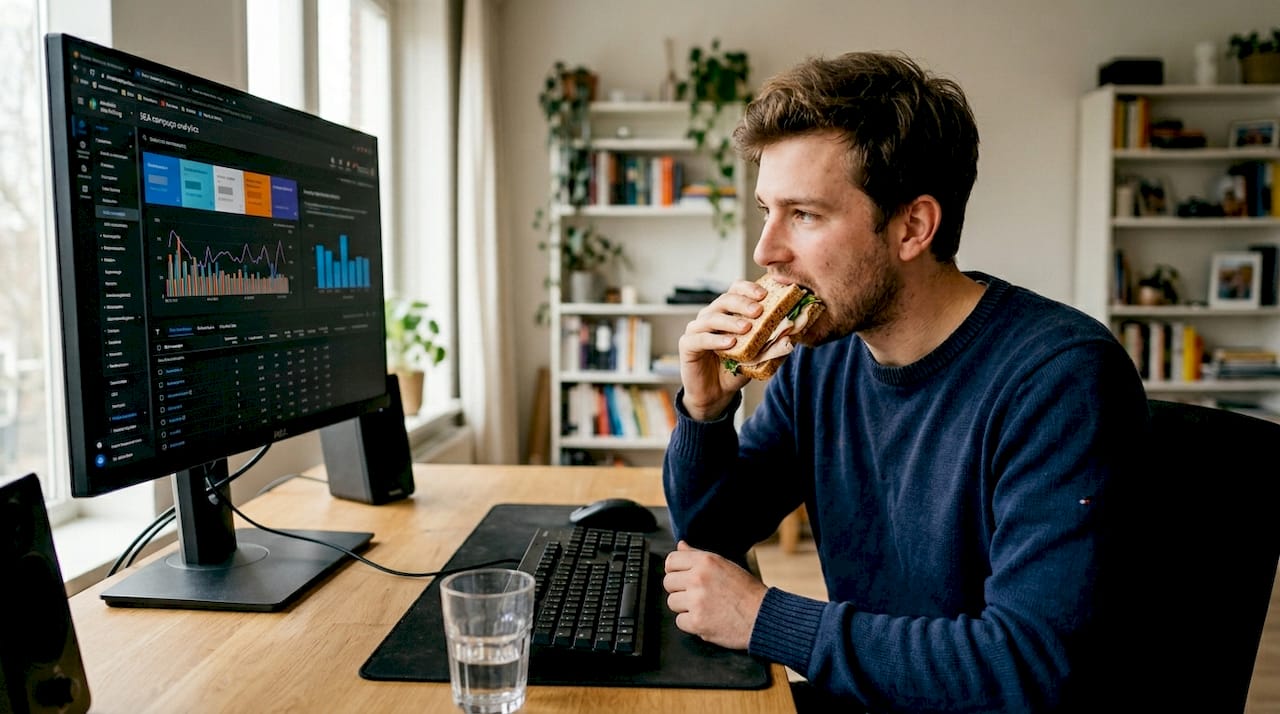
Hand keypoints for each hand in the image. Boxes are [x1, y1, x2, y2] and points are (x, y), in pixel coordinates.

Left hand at [663, 541, 766, 649]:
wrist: (763, 617)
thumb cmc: (747, 592)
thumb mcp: (725, 565)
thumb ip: (698, 555)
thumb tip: (681, 545)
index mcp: (705, 561)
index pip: (671, 560)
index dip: (675, 570)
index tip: (681, 577)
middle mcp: (698, 578)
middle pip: (668, 582)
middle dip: (679, 590)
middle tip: (696, 595)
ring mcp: (696, 601)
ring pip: (672, 602)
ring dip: (685, 607)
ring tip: (704, 607)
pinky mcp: (697, 622)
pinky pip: (680, 621)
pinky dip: (691, 623)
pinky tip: (707, 619)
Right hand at [677, 279, 763, 419]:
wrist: (716, 394)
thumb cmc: (736, 370)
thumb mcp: (759, 358)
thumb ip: (773, 347)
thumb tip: (791, 337)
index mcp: (727, 313)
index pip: (735, 290)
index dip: (748, 289)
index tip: (764, 294)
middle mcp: (711, 316)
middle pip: (724, 300)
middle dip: (742, 303)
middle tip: (759, 310)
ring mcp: (697, 329)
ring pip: (712, 317)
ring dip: (730, 321)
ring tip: (747, 328)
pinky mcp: (687, 344)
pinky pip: (700, 338)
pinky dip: (715, 340)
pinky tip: (730, 343)